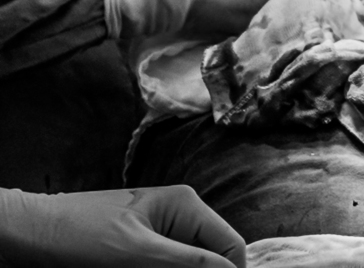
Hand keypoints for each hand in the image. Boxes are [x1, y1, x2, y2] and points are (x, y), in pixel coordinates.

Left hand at [0, 185, 245, 266]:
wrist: (29, 235)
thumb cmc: (80, 236)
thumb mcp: (139, 252)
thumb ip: (191, 263)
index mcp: (186, 206)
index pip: (230, 246)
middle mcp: (179, 217)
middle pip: (208, 260)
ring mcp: (160, 235)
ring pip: (186, 267)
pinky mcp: (142, 251)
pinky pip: (166, 267)